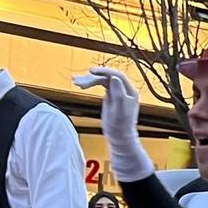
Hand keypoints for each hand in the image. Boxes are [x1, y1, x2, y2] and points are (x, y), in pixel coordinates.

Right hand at [73, 67, 152, 182]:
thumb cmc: (120, 126)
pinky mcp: (111, 94)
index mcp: (130, 92)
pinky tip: (81, 85)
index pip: (118, 76)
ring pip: (103, 80)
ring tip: (76, 82)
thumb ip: (118, 93)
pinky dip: (90, 84)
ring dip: (89, 80)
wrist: (119, 136)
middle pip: (108, 77)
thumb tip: (114, 77)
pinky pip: (100, 85)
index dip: (105, 72)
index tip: (91, 71)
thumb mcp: (119, 110)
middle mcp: (125, 89)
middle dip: (93, 78)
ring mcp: (118, 91)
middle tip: (78, 82)